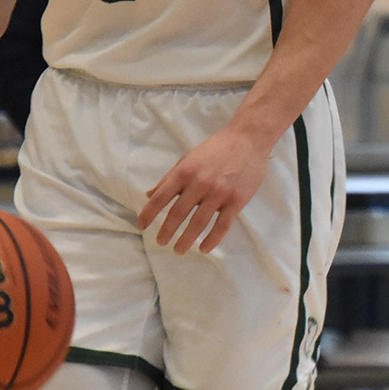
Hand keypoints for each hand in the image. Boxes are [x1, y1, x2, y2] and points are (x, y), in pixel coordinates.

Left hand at [136, 123, 275, 253]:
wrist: (248, 139)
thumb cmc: (216, 149)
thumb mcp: (188, 158)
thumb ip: (169, 178)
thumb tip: (149, 195)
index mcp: (185, 171)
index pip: (161, 197)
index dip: (148, 213)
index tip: (140, 226)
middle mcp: (200, 183)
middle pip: (178, 213)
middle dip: (167, 231)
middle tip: (161, 242)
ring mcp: (219, 192)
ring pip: (199, 223)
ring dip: (187, 240)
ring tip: (179, 250)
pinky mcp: (237, 200)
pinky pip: (222, 225)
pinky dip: (212, 240)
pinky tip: (204, 248)